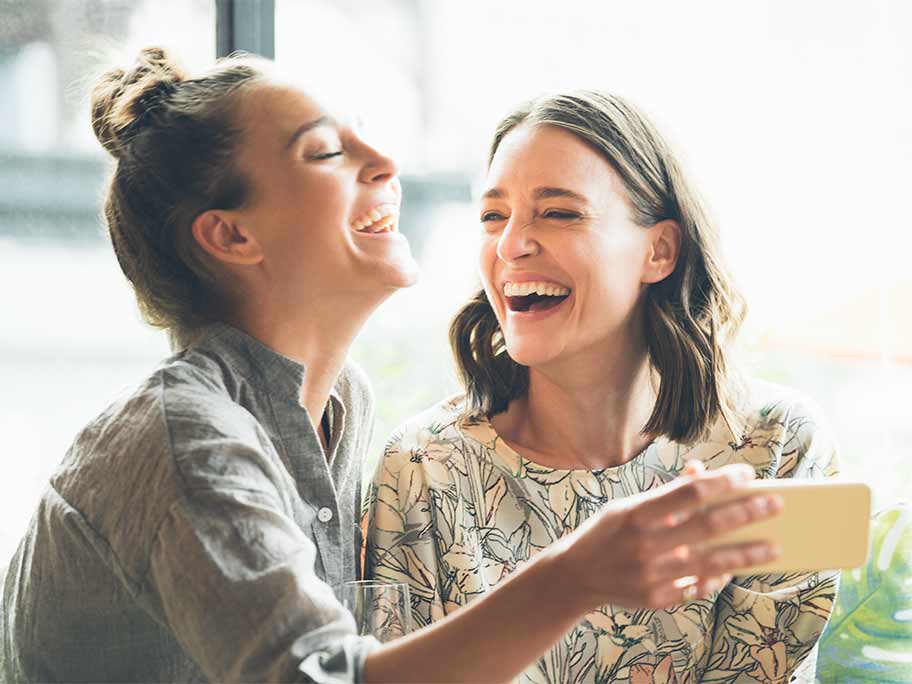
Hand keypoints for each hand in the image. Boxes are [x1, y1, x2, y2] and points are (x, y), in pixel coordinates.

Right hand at [553, 460, 782, 610]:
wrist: (573, 576)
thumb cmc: (606, 533)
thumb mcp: (628, 507)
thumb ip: (666, 493)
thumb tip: (702, 473)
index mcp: (636, 514)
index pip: (689, 493)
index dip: (722, 482)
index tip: (748, 474)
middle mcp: (645, 544)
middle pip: (707, 527)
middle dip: (746, 514)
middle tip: (775, 505)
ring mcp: (651, 575)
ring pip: (711, 563)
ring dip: (747, 554)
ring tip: (774, 547)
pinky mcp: (655, 599)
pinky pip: (697, 587)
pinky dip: (717, 579)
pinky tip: (734, 570)